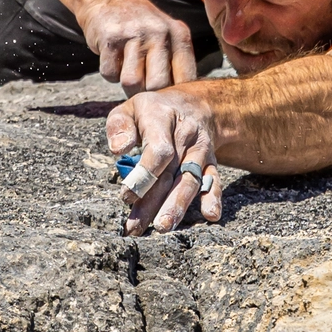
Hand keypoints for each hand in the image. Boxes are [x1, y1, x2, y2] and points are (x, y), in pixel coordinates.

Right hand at [78, 0, 198, 95]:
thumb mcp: (167, 35)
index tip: (166, 98)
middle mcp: (160, 33)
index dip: (174, 94)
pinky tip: (114, 60)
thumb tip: (180, 98)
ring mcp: (135, 35)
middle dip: (149, 94)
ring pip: (132, 82)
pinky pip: (110, 74)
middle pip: (158, 85)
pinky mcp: (110, 39)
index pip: (186, 78)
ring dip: (127, 85)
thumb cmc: (141, 26)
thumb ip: (176, 62)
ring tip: (128, 71)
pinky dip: (110, 74)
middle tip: (143, 89)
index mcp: (179, 35)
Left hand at [108, 88, 223, 234]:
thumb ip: (119, 126)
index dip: (143, 175)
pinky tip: (211, 215)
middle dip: (155, 201)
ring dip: (179, 205)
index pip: (159, 150)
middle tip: (139, 226)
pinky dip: (213, 197)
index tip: (126, 197)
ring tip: (164, 226)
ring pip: (191, 179)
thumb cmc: (152, 112)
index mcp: (162, 118)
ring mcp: (201, 149)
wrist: (194, 105)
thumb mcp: (130, 108)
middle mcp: (185, 134)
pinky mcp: (211, 162)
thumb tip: (118, 149)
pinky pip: (213, 180)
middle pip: (172, 171)